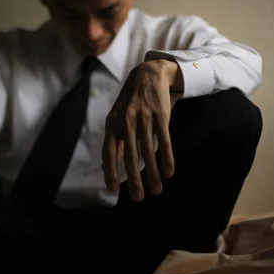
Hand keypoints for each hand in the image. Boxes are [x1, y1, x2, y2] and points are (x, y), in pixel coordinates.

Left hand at [102, 60, 182, 201]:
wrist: (149, 75)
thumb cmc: (131, 102)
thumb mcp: (117, 119)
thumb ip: (114, 142)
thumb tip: (105, 167)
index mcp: (113, 123)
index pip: (109, 151)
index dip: (111, 171)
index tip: (114, 189)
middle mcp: (126, 121)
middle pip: (129, 156)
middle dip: (134, 179)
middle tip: (138, 198)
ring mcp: (144, 118)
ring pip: (148, 152)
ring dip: (153, 173)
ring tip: (157, 190)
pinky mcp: (160, 116)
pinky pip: (164, 141)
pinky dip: (166, 158)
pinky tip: (169, 172)